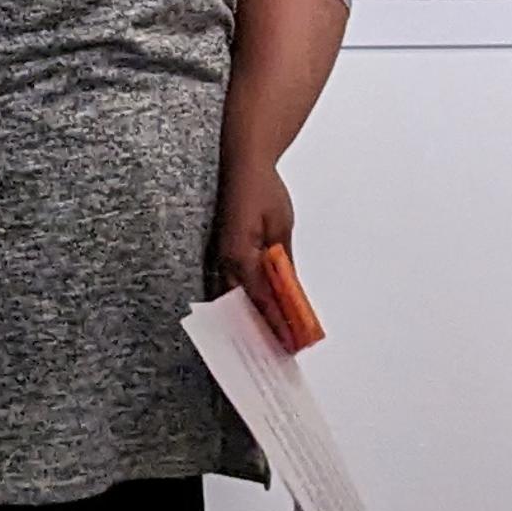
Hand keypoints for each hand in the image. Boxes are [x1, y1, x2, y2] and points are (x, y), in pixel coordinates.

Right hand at [213, 161, 321, 348]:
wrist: (243, 162)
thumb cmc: (262, 189)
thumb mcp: (281, 226)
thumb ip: (283, 261)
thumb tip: (290, 290)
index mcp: (240, 253)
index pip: (260, 297)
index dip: (275, 321)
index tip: (289, 341)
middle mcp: (225, 259)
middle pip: (243, 305)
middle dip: (262, 328)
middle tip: (281, 348)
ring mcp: (220, 257)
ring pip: (235, 298)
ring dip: (253, 317)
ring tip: (272, 337)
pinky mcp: (223, 253)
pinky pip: (233, 285)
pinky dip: (247, 300)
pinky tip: (258, 312)